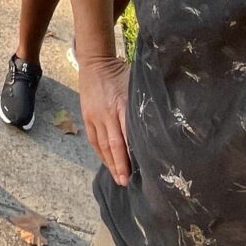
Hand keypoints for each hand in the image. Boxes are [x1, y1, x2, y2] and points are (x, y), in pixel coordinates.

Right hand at [78, 54, 131, 184]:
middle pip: (115, 144)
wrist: (95, 62)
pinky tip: (106, 163)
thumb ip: (143, 104)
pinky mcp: (87, 116)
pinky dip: (100, 152)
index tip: (142, 170)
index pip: (129, 134)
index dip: (133, 154)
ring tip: (118, 178)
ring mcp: (95, 116)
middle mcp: (108, 113)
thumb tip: (158, 123)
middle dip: (121, 165)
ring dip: (110, 163)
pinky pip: (94, 139)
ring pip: (103, 144)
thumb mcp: (135, 85)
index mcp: (122, 104)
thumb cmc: (121, 72)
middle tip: (126, 182)